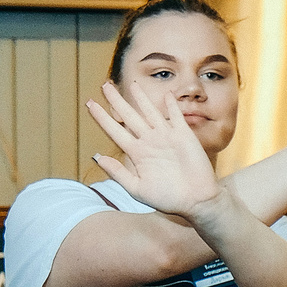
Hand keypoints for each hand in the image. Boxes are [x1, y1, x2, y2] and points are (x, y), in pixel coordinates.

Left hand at [86, 81, 223, 220]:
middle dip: (116, 100)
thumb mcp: (138, 189)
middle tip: (105, 85)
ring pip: (150, 112)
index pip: (115, 130)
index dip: (102, 117)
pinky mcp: (184, 136)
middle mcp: (150, 142)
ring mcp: (166, 137)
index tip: (90, 104)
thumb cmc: (168, 199)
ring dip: (141, 98)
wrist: (197, 202)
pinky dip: (171, 105)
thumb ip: (118, 173)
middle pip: (129, 116)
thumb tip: (98, 158)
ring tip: (132, 84)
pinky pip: (176, 116)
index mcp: (137, 154)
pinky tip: (167, 94)